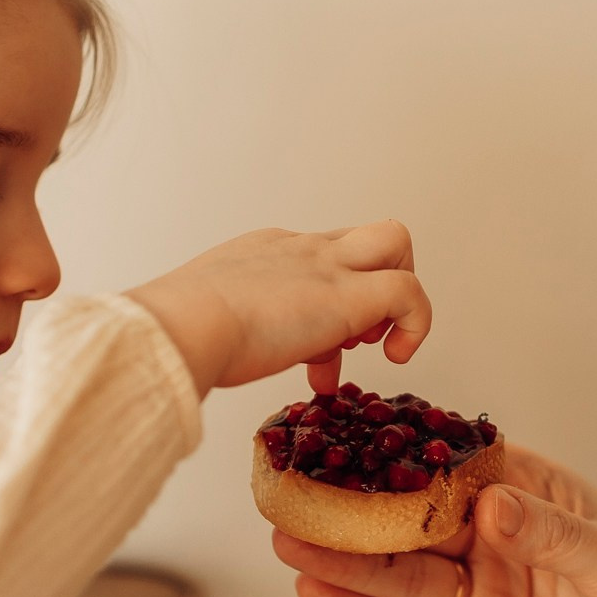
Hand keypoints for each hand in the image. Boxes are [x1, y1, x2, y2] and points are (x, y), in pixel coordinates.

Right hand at [125, 220, 430, 395]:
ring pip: (395, 242)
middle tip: (355, 334)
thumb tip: (215, 357)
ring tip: (375, 344)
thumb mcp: (208, 322)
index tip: (314, 359)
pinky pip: (410, 292)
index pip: (318, 263)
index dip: (327, 310)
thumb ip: (224, 332)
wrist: (181, 326)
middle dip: (376, 279)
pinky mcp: (350, 295)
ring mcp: (327, 266)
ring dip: (398, 294)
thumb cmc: (180, 332)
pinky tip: (395, 357)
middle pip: (365, 236)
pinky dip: (416, 325)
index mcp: (266, 254)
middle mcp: (301, 249)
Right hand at [274, 445, 596, 596]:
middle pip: (419, 520)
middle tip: (294, 490)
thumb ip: (553, 536)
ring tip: (289, 538)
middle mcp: (506, 543)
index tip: (348, 433)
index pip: (461, 465)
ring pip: (406, 576)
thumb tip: (488, 503)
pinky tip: (320, 594)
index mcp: (542, 498)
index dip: (405, 450)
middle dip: (357, 507)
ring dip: (348, 560)